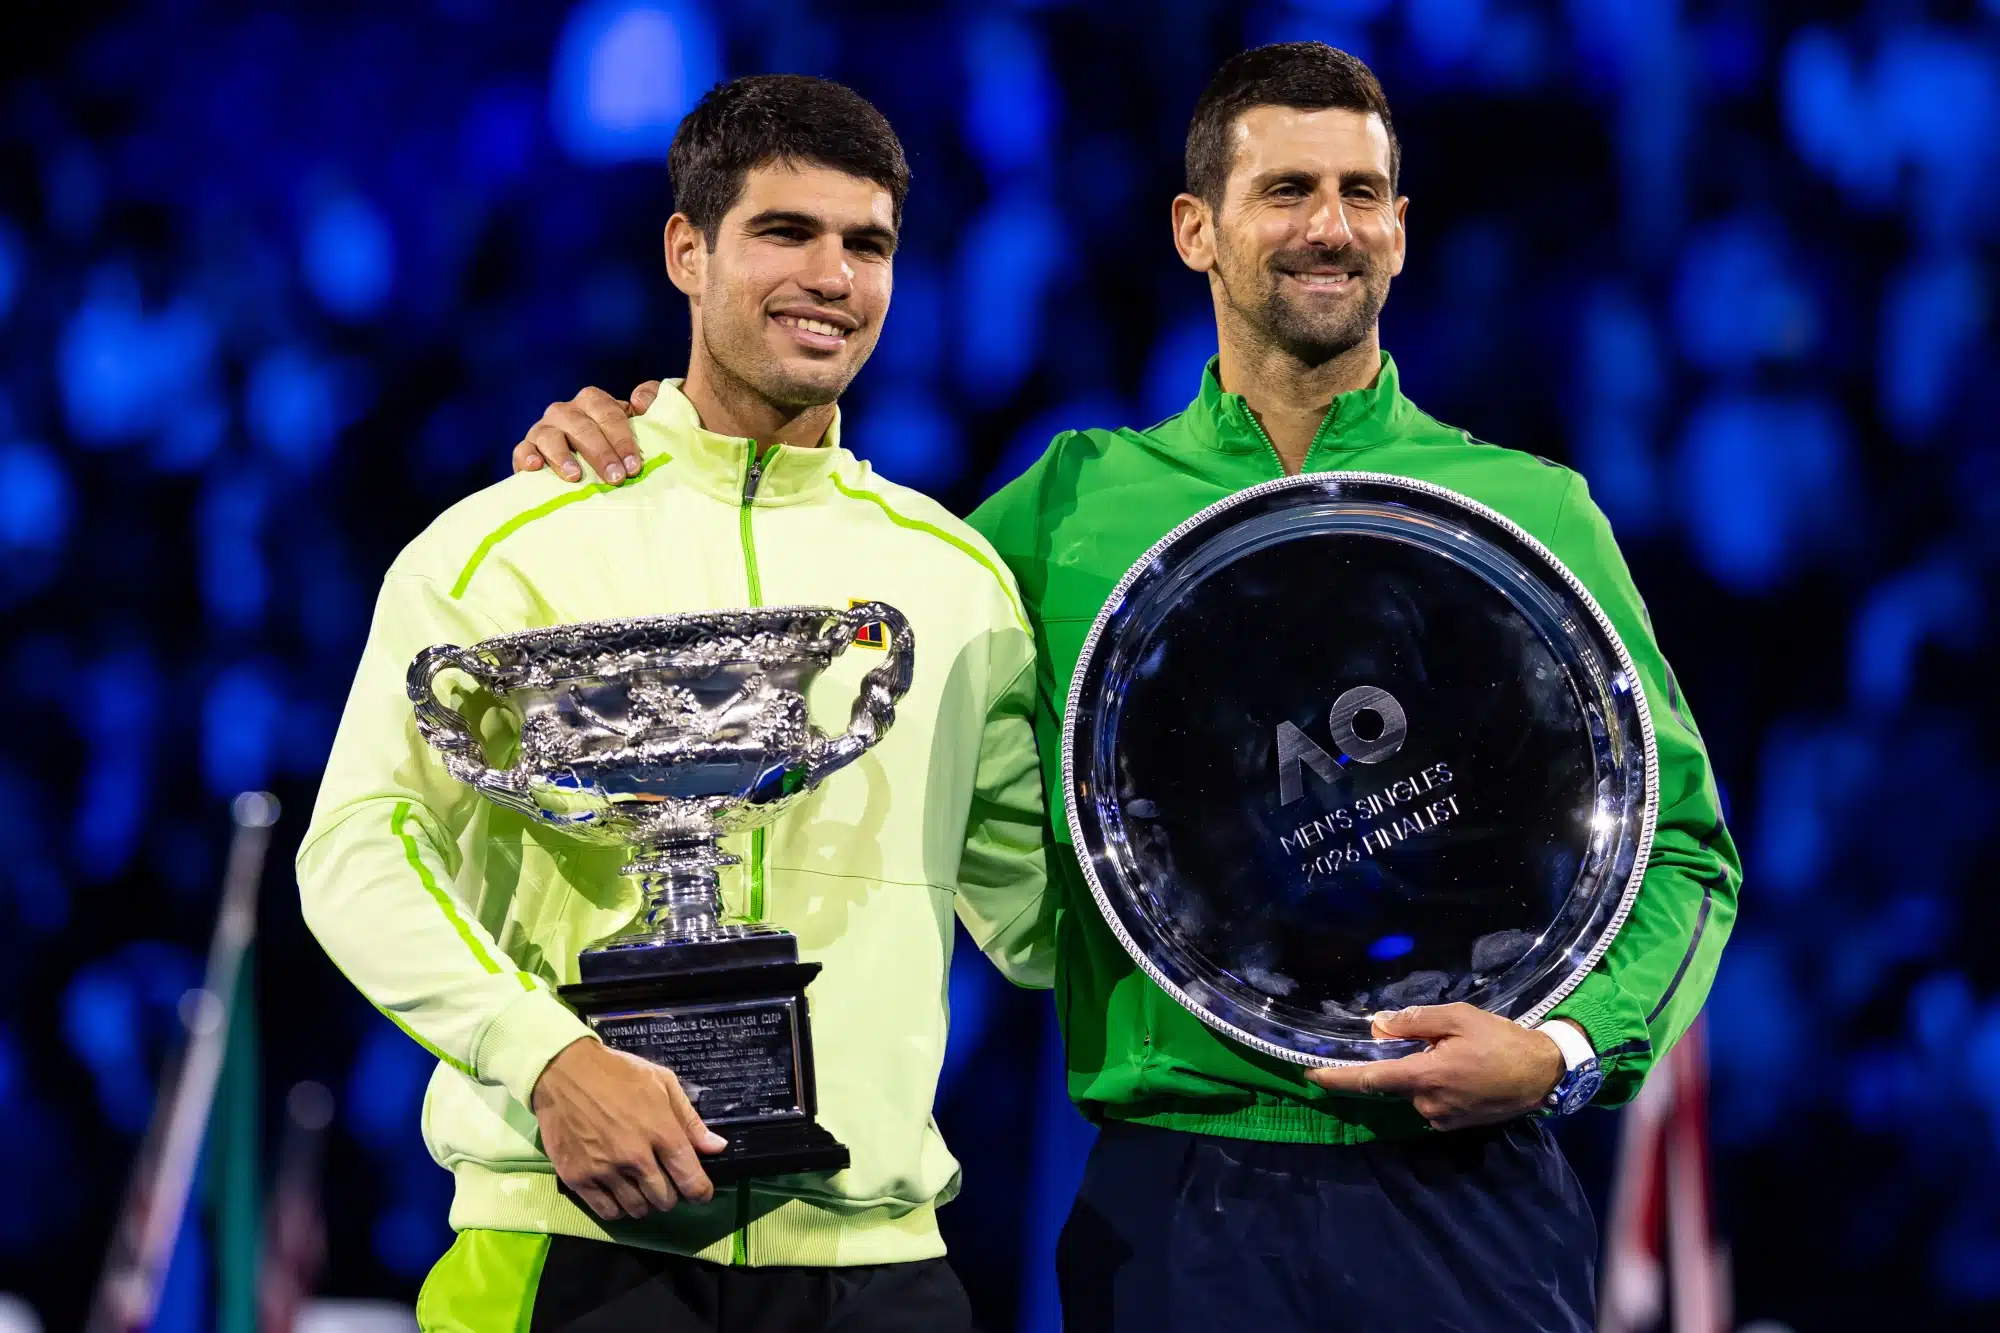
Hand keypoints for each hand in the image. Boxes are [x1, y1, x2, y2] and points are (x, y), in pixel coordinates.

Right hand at [512, 381, 662, 483]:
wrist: (586, 463)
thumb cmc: (614, 443)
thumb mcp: (636, 421)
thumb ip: (650, 402)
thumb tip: (639, 402)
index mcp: (592, 402)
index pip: (608, 413)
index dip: (622, 439)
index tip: (634, 466)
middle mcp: (565, 411)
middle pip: (581, 427)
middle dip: (600, 453)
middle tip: (616, 478)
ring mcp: (543, 429)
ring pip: (550, 437)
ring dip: (563, 457)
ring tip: (576, 476)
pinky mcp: (526, 449)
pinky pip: (523, 450)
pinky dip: (527, 458)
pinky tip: (535, 467)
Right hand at [530, 1037, 727, 1220]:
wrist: (564, 1072)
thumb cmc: (618, 1074)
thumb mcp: (662, 1083)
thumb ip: (690, 1120)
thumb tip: (718, 1148)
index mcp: (660, 1131)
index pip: (690, 1178)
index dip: (700, 1192)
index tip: (700, 1193)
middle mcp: (634, 1156)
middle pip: (665, 1199)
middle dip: (671, 1195)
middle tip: (664, 1182)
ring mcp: (604, 1170)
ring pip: (637, 1209)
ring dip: (644, 1203)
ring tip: (640, 1188)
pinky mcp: (578, 1179)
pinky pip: (607, 1211)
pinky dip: (617, 1208)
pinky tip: (618, 1193)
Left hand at [1304, 1005, 1568, 1131]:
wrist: (1544, 1074)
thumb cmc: (1501, 1040)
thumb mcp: (1459, 1018)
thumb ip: (1415, 1022)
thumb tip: (1379, 1028)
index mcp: (1425, 1077)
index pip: (1369, 1080)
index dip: (1337, 1078)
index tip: (1310, 1074)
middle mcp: (1428, 1104)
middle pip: (1394, 1082)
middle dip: (1400, 1062)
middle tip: (1431, 1041)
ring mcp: (1442, 1118)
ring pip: (1414, 1091)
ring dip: (1421, 1073)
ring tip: (1457, 1053)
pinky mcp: (1455, 1125)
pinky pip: (1431, 1101)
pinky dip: (1435, 1085)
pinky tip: (1461, 1070)